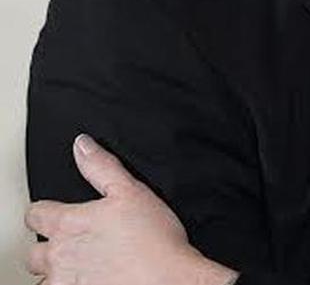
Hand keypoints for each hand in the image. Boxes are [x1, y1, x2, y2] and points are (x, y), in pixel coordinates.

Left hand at [25, 134, 237, 284]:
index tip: (55, 215)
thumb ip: (102, 166)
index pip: (35, 214)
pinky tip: (91, 281)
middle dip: (47, 248)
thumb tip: (82, 144)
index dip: (45, 212)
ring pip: (44, 280)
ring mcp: (66, 282)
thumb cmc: (155, 240)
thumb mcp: (132, 192)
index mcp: (68, 223)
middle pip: (32, 253)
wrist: (169, 280)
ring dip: (57, 274)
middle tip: (70, 245)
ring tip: (81, 268)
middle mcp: (59, 255)